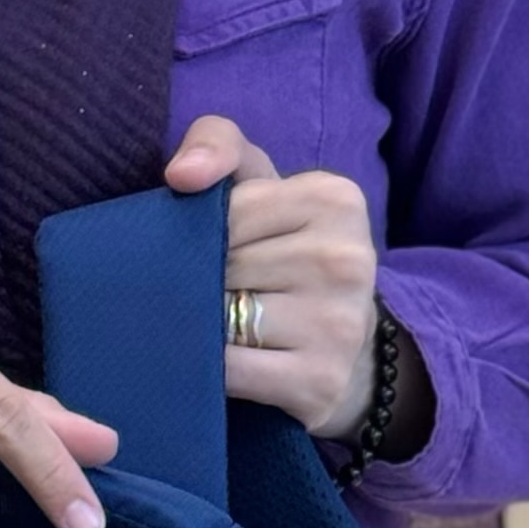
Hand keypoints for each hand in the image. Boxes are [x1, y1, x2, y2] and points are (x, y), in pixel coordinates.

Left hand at [165, 117, 384, 444]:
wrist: (347, 354)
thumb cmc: (288, 260)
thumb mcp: (264, 189)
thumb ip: (219, 146)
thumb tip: (181, 175)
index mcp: (334, 198)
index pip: (229, 213)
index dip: (205, 237)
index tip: (222, 253)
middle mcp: (344, 258)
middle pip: (224, 267)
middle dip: (201, 284)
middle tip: (216, 297)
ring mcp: (337, 324)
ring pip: (222, 319)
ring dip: (203, 328)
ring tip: (220, 329)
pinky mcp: (320, 382)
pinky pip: (230, 371)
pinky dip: (210, 370)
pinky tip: (220, 366)